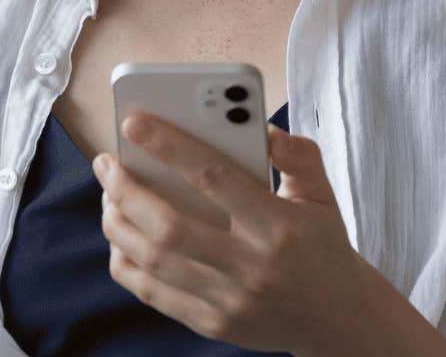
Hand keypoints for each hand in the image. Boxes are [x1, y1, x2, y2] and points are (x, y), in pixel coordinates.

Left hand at [90, 113, 375, 353]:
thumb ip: (297, 153)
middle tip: (106, 162)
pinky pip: (153, 293)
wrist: (339, 319)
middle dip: (126, 189)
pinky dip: (126, 261)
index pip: (214, 177)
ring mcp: (229, 301)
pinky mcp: (213, 325)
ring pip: (153, 262)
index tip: (133, 122)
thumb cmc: (323, 243)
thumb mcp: (322, 193)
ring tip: (108, 195)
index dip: (168, 146)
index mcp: (279, 225)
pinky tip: (121, 236)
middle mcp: (251, 266)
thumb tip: (260, 128)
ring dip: (118, 223)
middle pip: (169, 226)